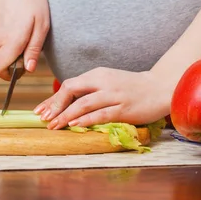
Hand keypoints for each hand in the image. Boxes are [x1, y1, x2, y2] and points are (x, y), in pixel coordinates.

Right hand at [0, 0, 50, 79]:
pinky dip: (6, 38)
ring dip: (11, 49)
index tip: (22, 68)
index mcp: (9, 41)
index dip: (10, 74)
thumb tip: (28, 69)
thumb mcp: (41, 26)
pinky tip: (17, 24)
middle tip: (29, 45)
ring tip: (25, 31)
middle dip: (14, 61)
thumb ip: (33, 50)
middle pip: (1, 62)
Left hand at [34, 67, 170, 129]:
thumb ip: (90, 90)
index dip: (53, 98)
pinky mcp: (123, 108)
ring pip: (83, 103)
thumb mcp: (108, 82)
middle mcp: (103, 82)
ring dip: (66, 115)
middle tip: (44, 119)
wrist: (160, 88)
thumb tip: (66, 104)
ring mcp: (114, 95)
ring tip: (54, 125)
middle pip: (72, 89)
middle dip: (55, 105)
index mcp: (97, 74)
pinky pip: (100, 114)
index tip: (41, 110)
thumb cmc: (131, 88)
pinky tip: (75, 125)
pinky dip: (85, 119)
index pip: (69, 84)